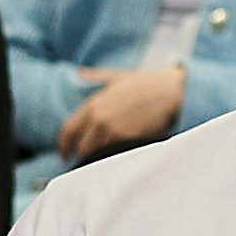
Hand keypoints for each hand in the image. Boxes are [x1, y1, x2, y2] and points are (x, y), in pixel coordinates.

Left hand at [57, 66, 184, 160]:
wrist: (171, 91)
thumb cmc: (147, 83)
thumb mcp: (118, 76)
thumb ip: (96, 76)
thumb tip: (79, 73)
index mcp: (94, 103)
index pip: (69, 129)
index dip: (63, 144)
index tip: (64, 153)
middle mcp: (99, 118)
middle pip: (81, 146)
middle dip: (82, 154)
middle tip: (84, 160)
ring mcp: (113, 131)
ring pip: (95, 154)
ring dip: (96, 159)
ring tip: (102, 161)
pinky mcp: (128, 141)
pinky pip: (112, 157)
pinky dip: (111, 160)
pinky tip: (115, 160)